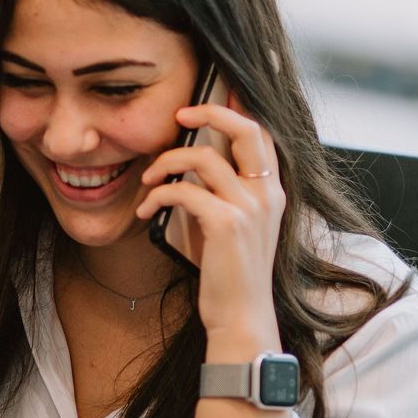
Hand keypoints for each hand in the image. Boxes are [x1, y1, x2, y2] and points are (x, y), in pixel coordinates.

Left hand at [135, 100, 284, 359]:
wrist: (241, 318)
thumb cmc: (231, 275)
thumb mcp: (236, 228)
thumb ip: (227, 194)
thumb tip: (196, 162)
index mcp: (273, 193)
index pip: (262, 135)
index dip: (237, 109)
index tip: (209, 99)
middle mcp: (267, 195)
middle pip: (246, 129)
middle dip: (210, 113)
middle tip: (180, 115)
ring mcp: (249, 208)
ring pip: (204, 157)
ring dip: (167, 163)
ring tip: (148, 178)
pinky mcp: (226, 224)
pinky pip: (184, 191)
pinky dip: (158, 195)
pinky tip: (145, 209)